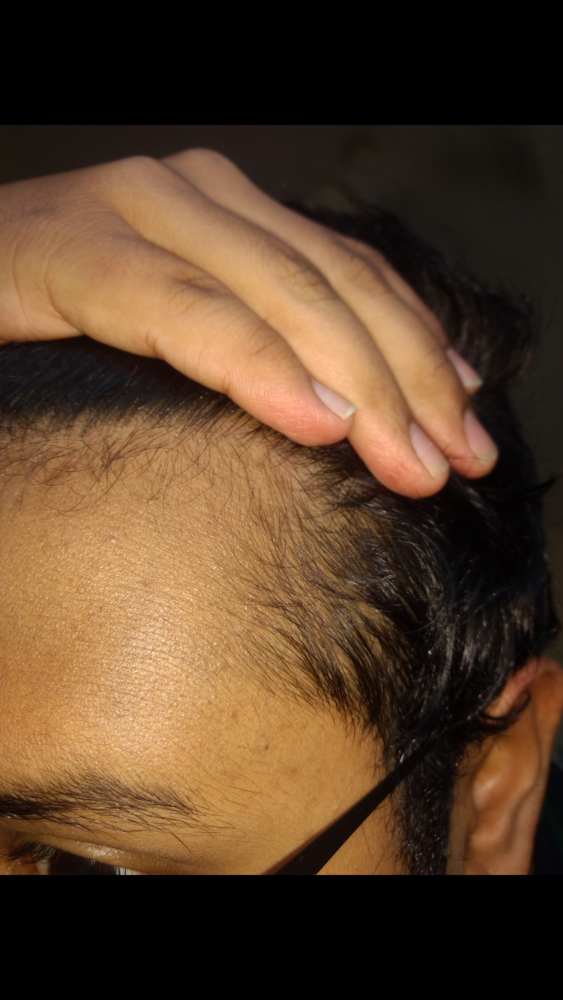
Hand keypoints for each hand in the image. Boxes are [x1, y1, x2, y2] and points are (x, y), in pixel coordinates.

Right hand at [0, 149, 496, 496]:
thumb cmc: (60, 325)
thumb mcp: (180, 333)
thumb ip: (263, 349)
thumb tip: (353, 411)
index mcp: (229, 211)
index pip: (354, 275)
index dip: (423, 349)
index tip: (469, 424)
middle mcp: (194, 194)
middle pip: (336, 286)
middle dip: (408, 379)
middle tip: (454, 461)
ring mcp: (136, 210)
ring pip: (281, 295)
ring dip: (358, 385)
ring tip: (406, 461)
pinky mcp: (78, 251)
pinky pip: (187, 313)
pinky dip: (256, 367)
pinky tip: (312, 422)